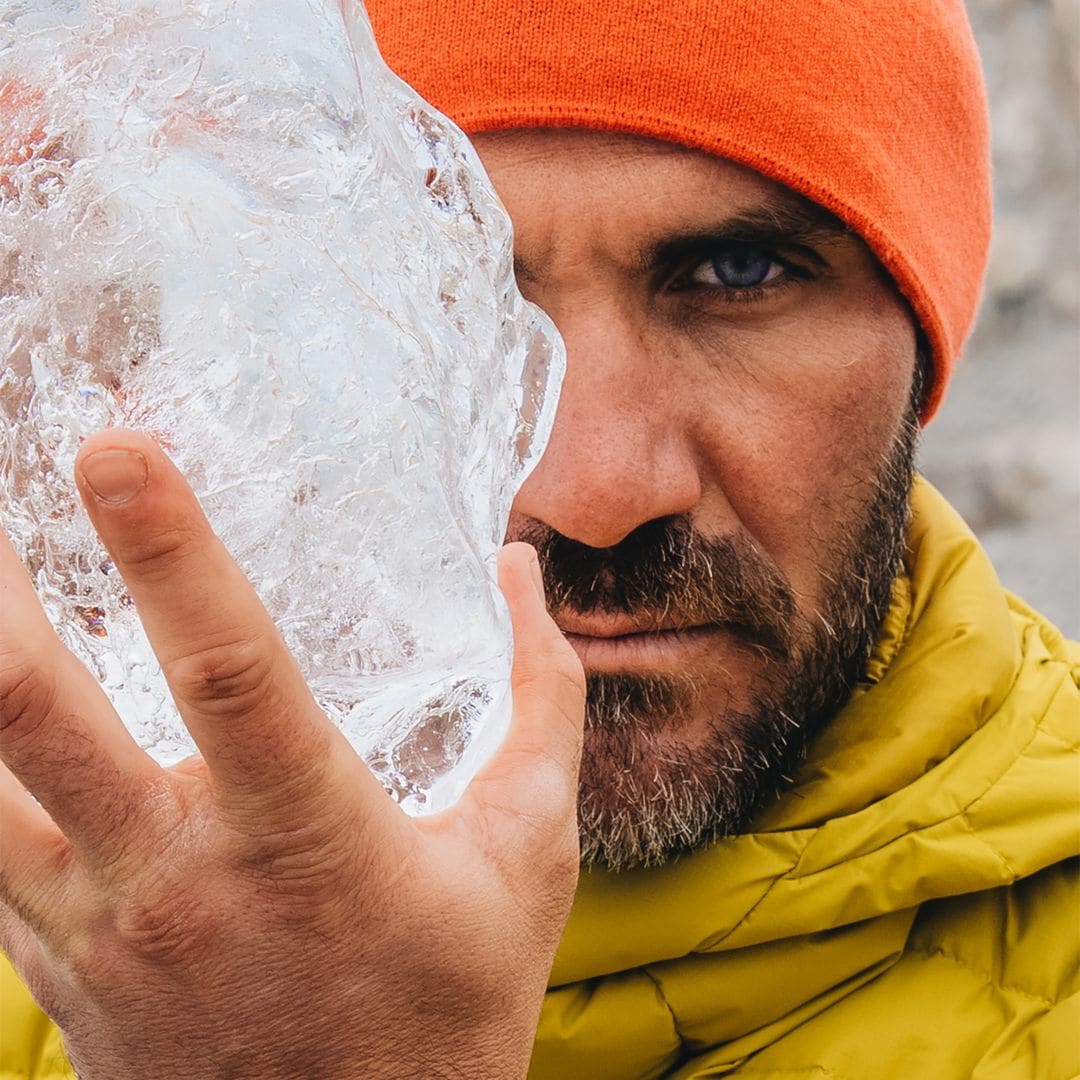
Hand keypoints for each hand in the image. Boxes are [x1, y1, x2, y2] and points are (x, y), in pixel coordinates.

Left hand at [0, 430, 584, 1079]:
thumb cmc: (452, 1003)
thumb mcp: (530, 850)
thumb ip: (542, 698)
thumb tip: (524, 574)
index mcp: (308, 838)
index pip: (227, 670)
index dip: (169, 553)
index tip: (115, 447)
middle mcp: (177, 878)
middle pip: (38, 713)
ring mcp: (97, 926)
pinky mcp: (56, 958)